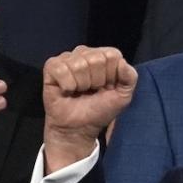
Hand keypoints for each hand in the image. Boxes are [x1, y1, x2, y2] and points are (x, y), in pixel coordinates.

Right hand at [41, 45, 135, 170]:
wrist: (78, 128)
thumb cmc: (99, 110)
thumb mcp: (123, 96)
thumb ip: (130, 78)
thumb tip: (122, 62)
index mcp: (104, 56)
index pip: (112, 55)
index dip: (110, 75)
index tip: (105, 87)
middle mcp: (86, 53)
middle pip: (95, 59)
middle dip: (95, 81)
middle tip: (90, 91)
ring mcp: (68, 58)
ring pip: (78, 64)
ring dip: (81, 84)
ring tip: (79, 92)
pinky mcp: (52, 66)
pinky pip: (61, 69)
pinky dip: (66, 84)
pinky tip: (66, 90)